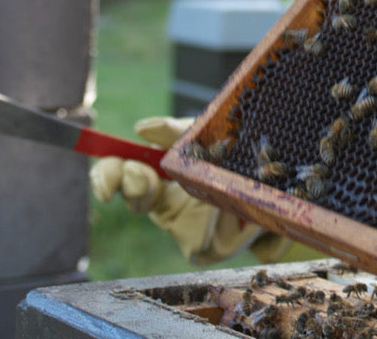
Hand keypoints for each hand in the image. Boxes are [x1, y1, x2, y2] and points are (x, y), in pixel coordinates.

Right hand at [89, 116, 291, 264]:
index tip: (104, 187)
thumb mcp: (203, 138)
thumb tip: (140, 128)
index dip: (106, 177)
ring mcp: (180, 225)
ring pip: (173, 220)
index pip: (120, 172)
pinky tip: (240, 215)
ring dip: (199, 201)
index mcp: (158, 172)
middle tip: (144, 177)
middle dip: (131, 186)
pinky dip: (226, 223)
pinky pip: (201, 240)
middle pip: (131, 199)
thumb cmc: (230, 156)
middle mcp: (163, 201)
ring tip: (217, 191)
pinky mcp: (201, 248)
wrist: (272, 183)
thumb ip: (173, 132)